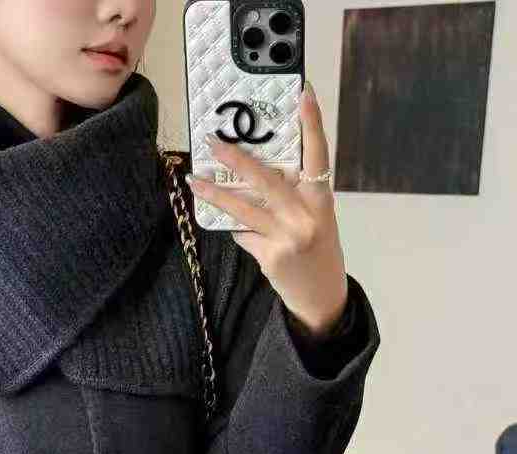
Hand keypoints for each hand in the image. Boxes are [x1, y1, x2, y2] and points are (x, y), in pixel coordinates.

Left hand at [186, 79, 349, 336]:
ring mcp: (286, 238)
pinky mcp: (270, 257)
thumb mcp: (317, 217)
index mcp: (322, 200)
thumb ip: (295, 193)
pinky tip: (234, 226)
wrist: (322, 297)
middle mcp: (306, 217)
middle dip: (237, 159)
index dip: (312, 124)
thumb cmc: (318, 248)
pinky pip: (243, 234)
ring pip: (244, 209)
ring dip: (215, 193)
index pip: (318, 155)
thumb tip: (257, 168)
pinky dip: (237, 227)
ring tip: (194, 180)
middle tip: (213, 141)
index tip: (303, 93)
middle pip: (266, 180)